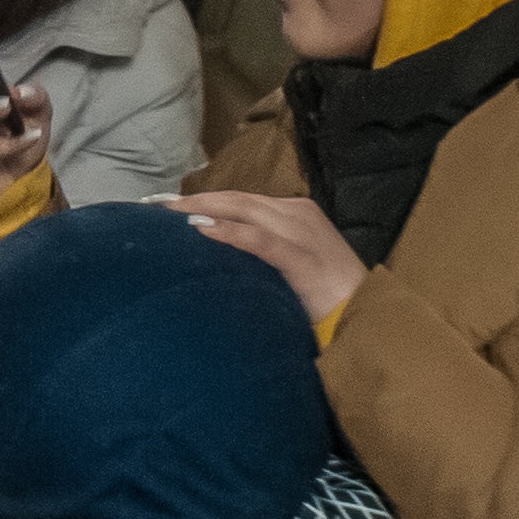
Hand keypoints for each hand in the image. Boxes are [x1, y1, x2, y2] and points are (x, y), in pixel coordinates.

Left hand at [149, 192, 365, 326]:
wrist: (365, 319)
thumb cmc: (325, 301)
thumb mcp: (289, 269)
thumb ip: (261, 256)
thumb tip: (218, 256)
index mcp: (295, 214)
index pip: (241, 201)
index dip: (204, 201)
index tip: (167, 206)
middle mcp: (298, 214)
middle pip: (237, 199)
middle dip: (194, 200)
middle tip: (153, 204)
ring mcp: (302, 232)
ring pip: (244, 210)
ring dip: (203, 209)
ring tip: (168, 213)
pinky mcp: (303, 258)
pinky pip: (260, 240)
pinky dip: (230, 233)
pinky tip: (202, 230)